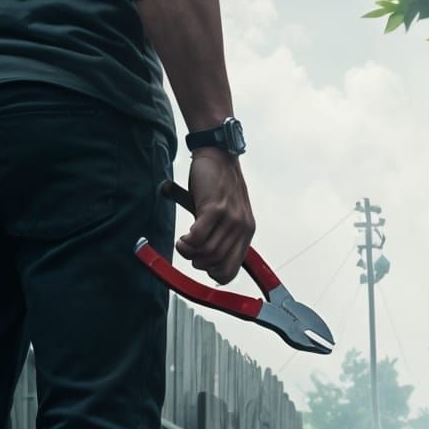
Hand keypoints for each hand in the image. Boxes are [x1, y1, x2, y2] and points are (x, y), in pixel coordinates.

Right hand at [180, 149, 254, 284]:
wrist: (218, 154)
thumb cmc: (218, 185)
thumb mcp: (227, 214)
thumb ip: (221, 235)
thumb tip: (205, 259)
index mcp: (246, 233)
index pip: (232, 270)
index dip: (213, 274)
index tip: (200, 264)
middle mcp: (242, 228)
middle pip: (216, 264)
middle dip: (198, 263)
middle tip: (189, 250)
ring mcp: (230, 219)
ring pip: (206, 253)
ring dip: (189, 252)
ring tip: (183, 243)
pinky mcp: (215, 208)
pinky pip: (198, 238)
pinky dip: (186, 243)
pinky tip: (182, 238)